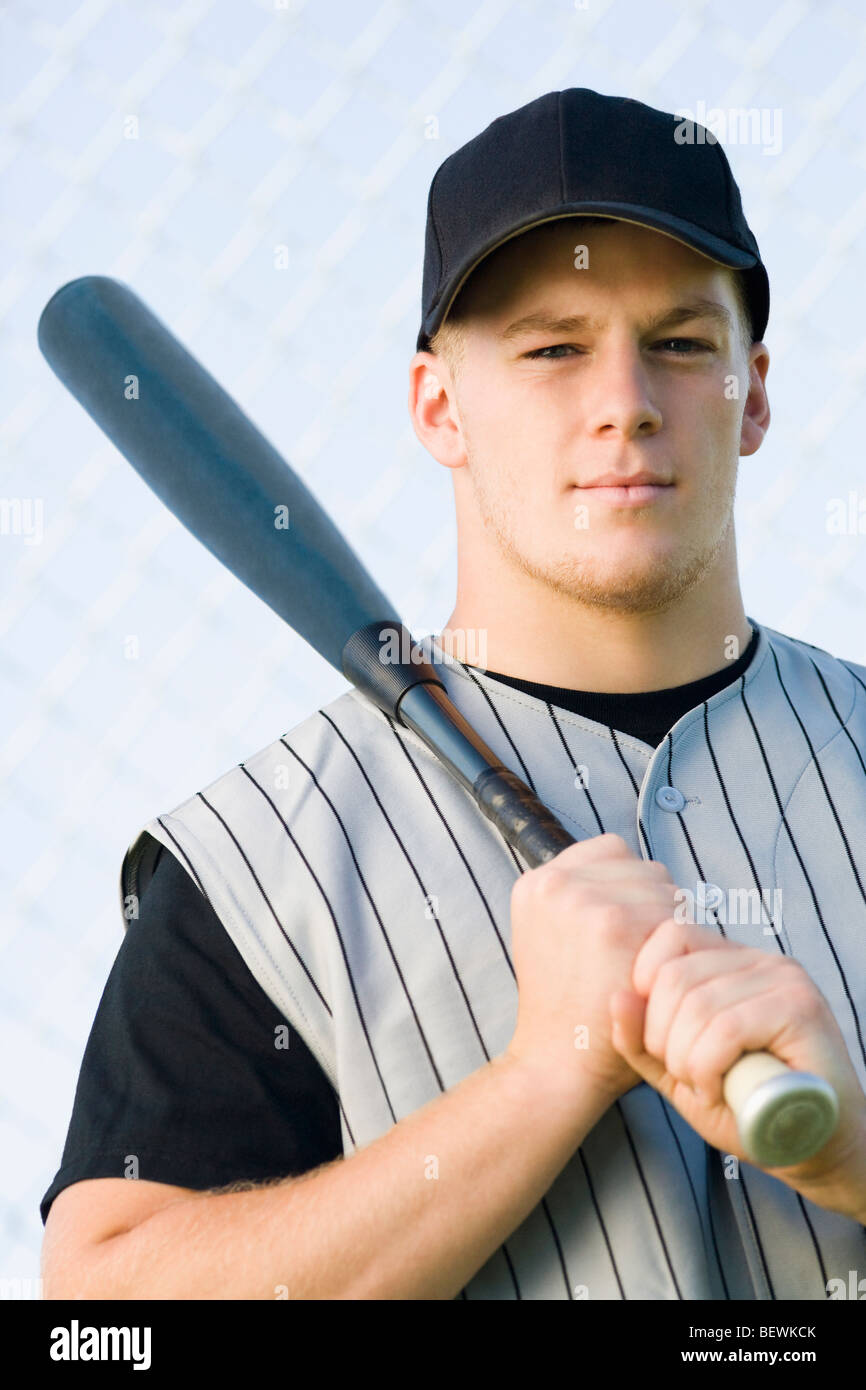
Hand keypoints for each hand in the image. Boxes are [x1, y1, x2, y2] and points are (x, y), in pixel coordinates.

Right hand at [505, 833, 680, 1104]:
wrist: (557, 1063)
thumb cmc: (566, 1007)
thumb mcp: (548, 938)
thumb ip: (580, 899)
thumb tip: (639, 875)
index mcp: (537, 883)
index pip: (611, 852)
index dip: (630, 889)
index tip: (628, 930)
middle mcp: (556, 883)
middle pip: (643, 869)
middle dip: (654, 908)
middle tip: (644, 957)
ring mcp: (585, 900)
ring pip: (665, 890)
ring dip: (670, 927)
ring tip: (653, 968)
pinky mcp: (616, 924)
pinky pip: (677, 917)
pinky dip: (681, 947)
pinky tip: (663, 979)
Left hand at [609, 917, 865, 1219]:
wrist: (812, 1149)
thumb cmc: (745, 1109)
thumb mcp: (676, 1073)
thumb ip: (640, 1040)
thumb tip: (616, 998)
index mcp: (730, 961)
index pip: (669, 935)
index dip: (645, 985)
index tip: (655, 1039)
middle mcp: (759, 959)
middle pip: (674, 973)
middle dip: (660, 1037)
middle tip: (682, 1074)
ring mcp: (784, 979)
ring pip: (697, 1003)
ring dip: (685, 1059)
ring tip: (704, 1085)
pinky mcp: (801, 1009)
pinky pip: (727, 1028)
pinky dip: (708, 1067)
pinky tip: (718, 1090)